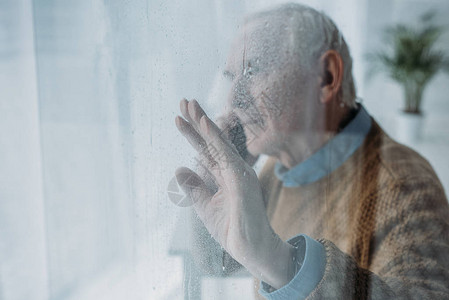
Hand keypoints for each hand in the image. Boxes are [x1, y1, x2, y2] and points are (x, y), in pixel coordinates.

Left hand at [174, 98, 295, 288]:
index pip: (206, 149)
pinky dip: (214, 137)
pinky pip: (226, 154)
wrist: (250, 250)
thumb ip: (194, 187)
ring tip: (190, 105)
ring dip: (203, 122)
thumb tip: (179, 168)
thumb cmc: (231, 229)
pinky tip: (204, 123)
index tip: (178, 119)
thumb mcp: (204, 207)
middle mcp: (232, 169)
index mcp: (224, 175)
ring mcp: (239, 172)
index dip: (192, 133)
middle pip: (211, 140)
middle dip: (196, 121)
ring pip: (219, 142)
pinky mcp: (242, 179)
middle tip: (183, 101)